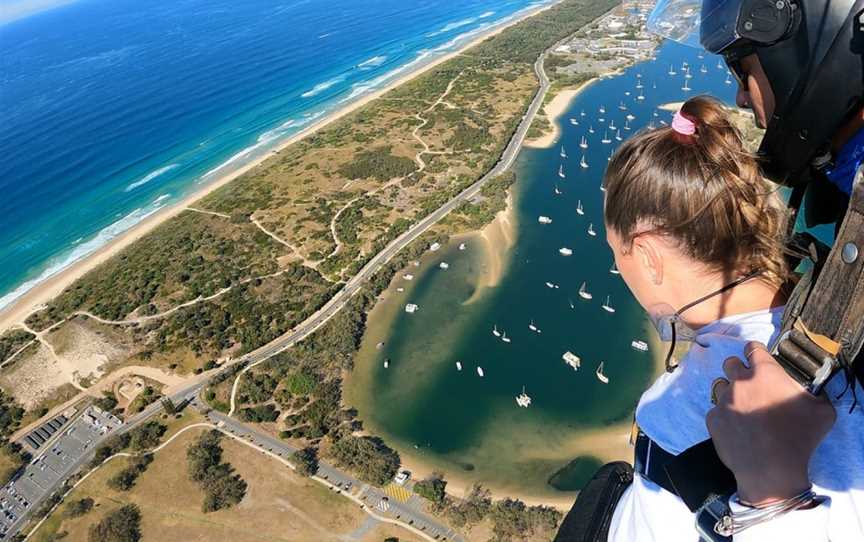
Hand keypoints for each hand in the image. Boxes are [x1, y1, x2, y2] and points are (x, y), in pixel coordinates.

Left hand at [706, 342, 835, 505]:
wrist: (771, 468)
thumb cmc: (799, 438)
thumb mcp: (822, 411)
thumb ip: (815, 394)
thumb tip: (813, 392)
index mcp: (765, 373)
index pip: (753, 348)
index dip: (756, 352)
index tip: (758, 358)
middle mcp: (740, 382)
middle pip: (730, 363)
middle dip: (738, 369)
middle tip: (750, 384)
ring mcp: (724, 400)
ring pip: (720, 386)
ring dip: (730, 392)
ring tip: (743, 407)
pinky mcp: (713, 418)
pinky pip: (716, 411)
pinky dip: (724, 416)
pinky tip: (737, 427)